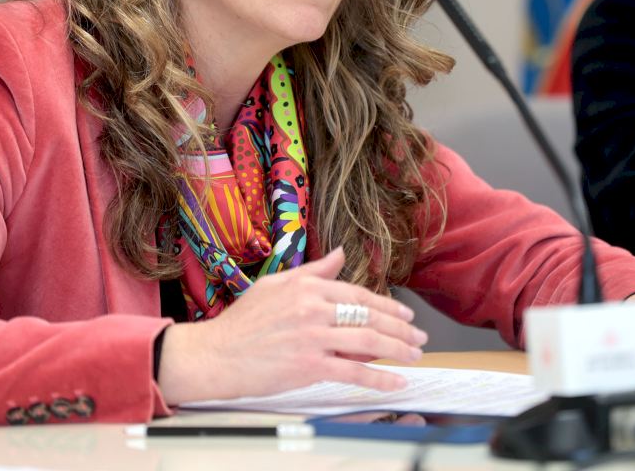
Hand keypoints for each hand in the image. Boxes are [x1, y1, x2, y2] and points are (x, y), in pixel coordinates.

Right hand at [156, 247, 427, 404]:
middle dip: (401, 328)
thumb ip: (312, 272)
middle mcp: (313, 308)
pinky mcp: (310, 366)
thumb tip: (339, 254)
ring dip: (398, 349)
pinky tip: (396, 381)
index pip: (358, 293)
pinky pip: (353, 371)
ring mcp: (313, 337)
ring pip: (369, 341)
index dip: (387, 305)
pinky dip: (380, 378)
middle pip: (370, 316)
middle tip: (418, 336)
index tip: (404, 314)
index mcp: (306, 287)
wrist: (216, 355)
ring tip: (415, 355)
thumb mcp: (275, 285)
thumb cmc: (242, 322)